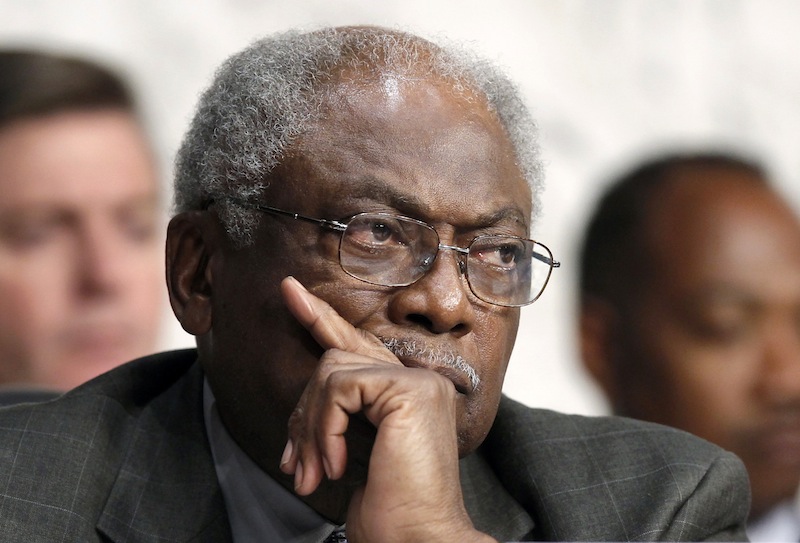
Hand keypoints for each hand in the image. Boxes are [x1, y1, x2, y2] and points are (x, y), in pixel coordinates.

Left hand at [278, 276, 496, 542]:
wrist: (416, 540)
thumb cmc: (389, 511)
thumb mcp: (348, 455)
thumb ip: (334, 419)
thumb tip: (298, 412)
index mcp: (406, 394)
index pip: (358, 345)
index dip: (320, 317)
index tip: (290, 291)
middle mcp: (418, 381)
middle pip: (335, 359)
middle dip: (304, 412)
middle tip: (293, 465)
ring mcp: (418, 383)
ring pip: (332, 369)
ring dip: (309, 426)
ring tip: (311, 472)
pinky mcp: (410, 390)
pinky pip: (341, 387)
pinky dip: (324, 427)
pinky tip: (332, 463)